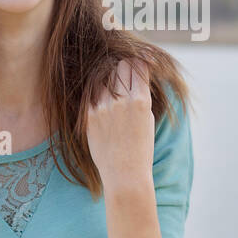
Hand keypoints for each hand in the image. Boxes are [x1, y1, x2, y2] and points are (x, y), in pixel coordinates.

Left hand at [86, 58, 154, 190]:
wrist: (124, 174)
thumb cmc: (141, 147)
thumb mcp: (148, 117)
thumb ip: (141, 95)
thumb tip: (134, 76)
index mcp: (141, 100)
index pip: (138, 65)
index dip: (139, 64)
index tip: (138, 67)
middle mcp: (121, 101)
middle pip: (121, 66)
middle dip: (125, 69)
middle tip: (126, 79)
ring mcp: (102, 107)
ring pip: (105, 76)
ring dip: (110, 80)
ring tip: (114, 92)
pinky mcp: (89, 116)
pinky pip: (92, 92)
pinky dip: (98, 93)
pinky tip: (103, 102)